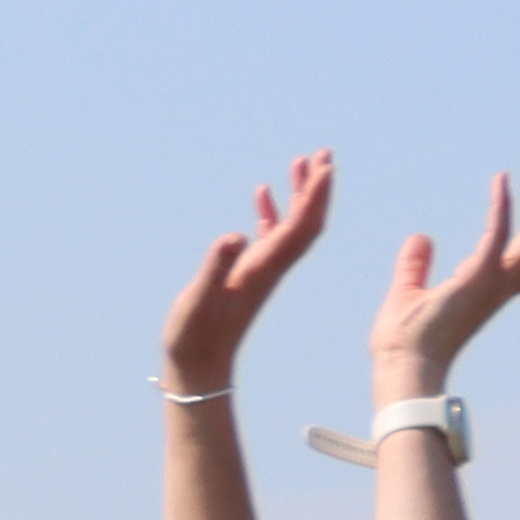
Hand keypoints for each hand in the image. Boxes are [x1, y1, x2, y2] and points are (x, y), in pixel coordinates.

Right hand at [157, 155, 333, 394]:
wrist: (198, 364)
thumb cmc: (194, 334)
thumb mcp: (199, 299)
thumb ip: (215, 267)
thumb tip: (235, 235)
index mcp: (263, 268)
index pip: (299, 226)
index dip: (314, 196)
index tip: (325, 167)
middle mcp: (270, 266)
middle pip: (307, 222)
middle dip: (319, 188)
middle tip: (325, 154)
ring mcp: (261, 270)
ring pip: (293, 226)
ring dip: (302, 195)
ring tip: (302, 162)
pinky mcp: (248, 274)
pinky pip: (270, 236)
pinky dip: (274, 211)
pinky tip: (263, 193)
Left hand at [371, 165, 519, 394]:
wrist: (402, 365)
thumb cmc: (405, 339)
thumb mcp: (410, 291)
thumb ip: (417, 264)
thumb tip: (420, 237)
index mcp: (493, 291)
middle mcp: (502, 286)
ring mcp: (494, 282)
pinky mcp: (477, 278)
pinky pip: (498, 234)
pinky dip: (502, 206)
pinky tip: (501, 180)